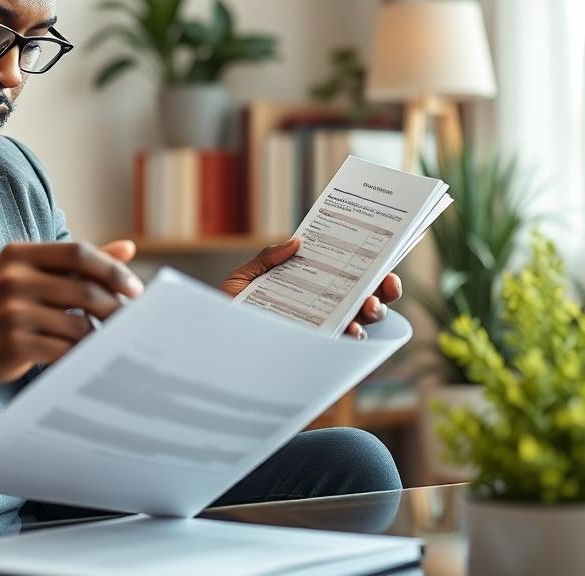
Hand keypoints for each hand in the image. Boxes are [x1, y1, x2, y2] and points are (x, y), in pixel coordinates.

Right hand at [0, 240, 140, 392]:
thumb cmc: (0, 307)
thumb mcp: (29, 275)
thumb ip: (76, 264)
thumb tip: (128, 247)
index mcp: (20, 255)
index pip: (78, 253)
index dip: (112, 270)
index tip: (135, 289)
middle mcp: (14, 279)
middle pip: (84, 290)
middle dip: (116, 308)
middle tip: (133, 322)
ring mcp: (12, 312)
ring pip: (79, 324)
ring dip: (101, 335)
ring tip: (111, 341)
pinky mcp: (13, 343)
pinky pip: (64, 350)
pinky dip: (82, 354)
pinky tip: (88, 356)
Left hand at [220, 238, 402, 338]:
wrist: (208, 340)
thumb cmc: (224, 310)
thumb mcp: (243, 279)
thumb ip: (268, 260)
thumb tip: (295, 242)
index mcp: (309, 291)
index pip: (346, 279)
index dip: (371, 270)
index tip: (384, 261)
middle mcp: (319, 314)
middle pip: (363, 302)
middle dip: (383, 292)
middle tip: (386, 283)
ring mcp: (318, 335)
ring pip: (360, 325)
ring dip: (372, 315)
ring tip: (370, 306)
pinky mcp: (311, 353)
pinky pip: (341, 348)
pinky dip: (351, 339)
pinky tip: (352, 330)